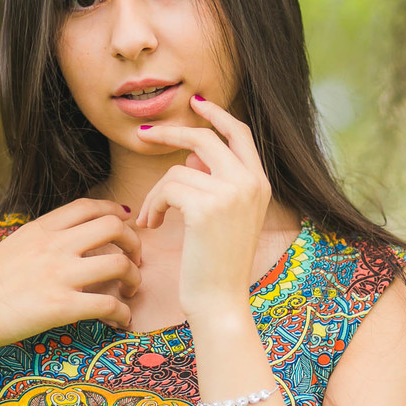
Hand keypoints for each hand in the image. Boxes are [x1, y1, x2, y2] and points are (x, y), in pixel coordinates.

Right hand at [0, 199, 142, 356]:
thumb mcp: (13, 246)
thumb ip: (41, 238)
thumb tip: (64, 237)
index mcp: (40, 229)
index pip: (88, 205)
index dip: (114, 210)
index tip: (125, 222)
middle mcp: (54, 246)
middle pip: (113, 226)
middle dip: (133, 241)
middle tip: (135, 259)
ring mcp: (60, 275)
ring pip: (120, 264)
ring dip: (134, 278)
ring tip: (130, 290)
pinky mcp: (63, 306)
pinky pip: (109, 305)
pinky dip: (123, 313)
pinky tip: (121, 320)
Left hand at [134, 96, 271, 313]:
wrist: (220, 302)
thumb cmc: (216, 263)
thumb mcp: (223, 217)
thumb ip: (214, 181)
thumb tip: (191, 154)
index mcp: (260, 183)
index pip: (240, 132)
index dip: (217, 114)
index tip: (195, 103)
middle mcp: (252, 183)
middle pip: (205, 137)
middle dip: (170, 132)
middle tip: (144, 135)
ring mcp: (232, 193)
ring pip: (178, 168)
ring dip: (156, 192)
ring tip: (151, 216)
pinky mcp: (207, 207)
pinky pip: (168, 187)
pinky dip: (153, 204)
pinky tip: (151, 225)